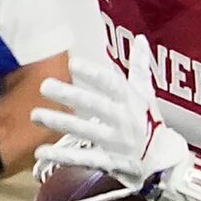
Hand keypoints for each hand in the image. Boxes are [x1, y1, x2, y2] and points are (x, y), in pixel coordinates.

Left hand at [31, 58, 189, 191]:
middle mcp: (124, 120)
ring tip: (35, 115)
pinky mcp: (109, 161)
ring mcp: (116, 142)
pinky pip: (83, 158)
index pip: (113, 84)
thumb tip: (141, 39)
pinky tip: (41, 152)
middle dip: (71, 96)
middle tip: (44, 85)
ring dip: (60, 123)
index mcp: (132, 101)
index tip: (74, 63)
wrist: (164, 162)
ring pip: (86, 130)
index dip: (94, 74)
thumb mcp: (147, 95)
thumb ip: (140, 68)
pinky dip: (62, 157)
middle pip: (96, 106)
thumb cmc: (151, 124)